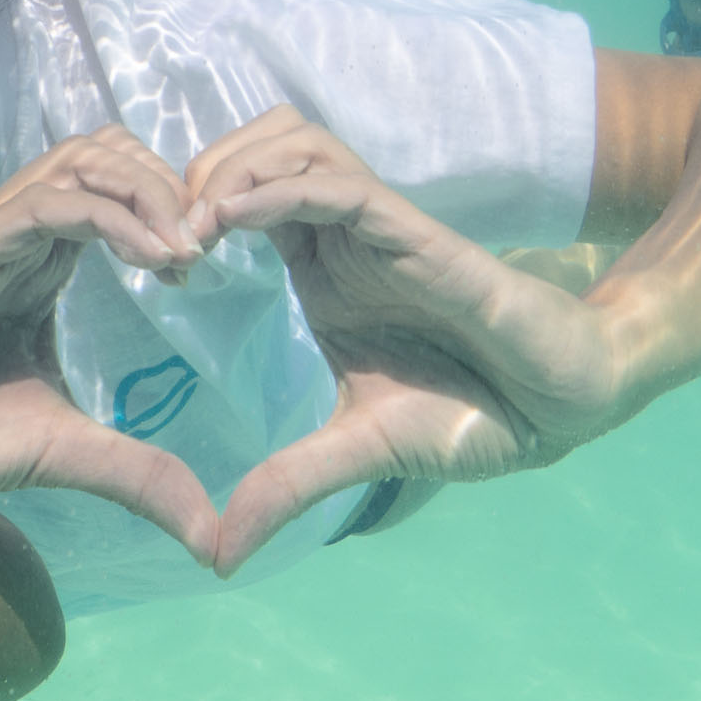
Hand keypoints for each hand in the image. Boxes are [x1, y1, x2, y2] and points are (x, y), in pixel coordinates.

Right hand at [0, 129, 221, 561]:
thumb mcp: (63, 454)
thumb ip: (138, 475)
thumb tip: (215, 538)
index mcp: (31, 267)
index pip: (109, 188)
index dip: (169, 206)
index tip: (206, 265)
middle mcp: (8, 239)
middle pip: (100, 153)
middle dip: (168, 182)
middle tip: (208, 241)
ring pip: (78, 162)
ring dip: (148, 189)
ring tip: (188, 246)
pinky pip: (46, 206)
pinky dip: (113, 217)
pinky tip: (157, 260)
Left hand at [184, 107, 633, 566]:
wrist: (561, 407)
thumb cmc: (471, 414)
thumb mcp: (356, 453)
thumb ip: (286, 487)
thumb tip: (217, 556)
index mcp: (319, 272)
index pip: (233, 200)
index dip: (180, 213)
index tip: (139, 261)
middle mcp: (340, 239)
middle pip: (250, 150)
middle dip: (192, 173)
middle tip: (152, 234)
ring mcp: (377, 230)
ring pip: (292, 144)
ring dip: (231, 167)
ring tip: (191, 224)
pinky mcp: (417, 234)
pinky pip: (340, 186)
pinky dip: (280, 188)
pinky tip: (234, 216)